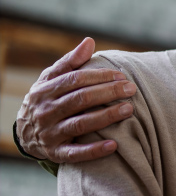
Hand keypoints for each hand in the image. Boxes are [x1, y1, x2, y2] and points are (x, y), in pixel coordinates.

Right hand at [15, 38, 136, 162]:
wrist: (25, 134)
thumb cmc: (47, 99)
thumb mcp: (51, 79)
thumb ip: (70, 62)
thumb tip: (89, 41)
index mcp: (46, 91)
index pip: (74, 80)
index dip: (99, 76)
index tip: (121, 75)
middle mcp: (46, 112)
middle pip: (80, 100)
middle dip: (108, 93)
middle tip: (131, 89)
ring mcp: (50, 133)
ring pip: (80, 124)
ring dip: (106, 116)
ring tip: (129, 109)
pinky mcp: (56, 153)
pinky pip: (76, 153)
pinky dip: (94, 150)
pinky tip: (114, 145)